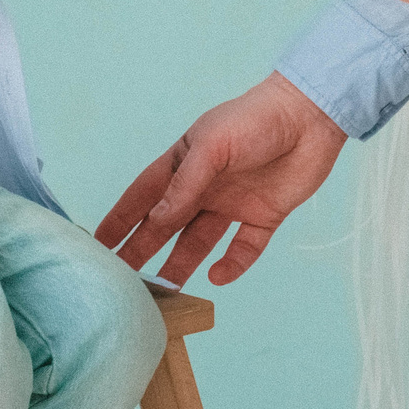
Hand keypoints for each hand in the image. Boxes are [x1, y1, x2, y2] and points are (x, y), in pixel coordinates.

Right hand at [96, 71, 346, 286]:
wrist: (311, 116)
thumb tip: (157, 220)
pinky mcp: (264, 216)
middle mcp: (205, 187)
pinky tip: (218, 276)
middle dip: (143, 250)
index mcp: (185, 164)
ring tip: (164, 292)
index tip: (97, 244)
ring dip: (181, 264)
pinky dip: (232, 264)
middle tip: (121, 280)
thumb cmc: (255, 119)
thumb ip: (185, 184)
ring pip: (199, 242)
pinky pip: (244, 248)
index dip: (121, 219)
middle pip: (166, 225)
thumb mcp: (212, 146)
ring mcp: (233, 203)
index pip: (144, 196)